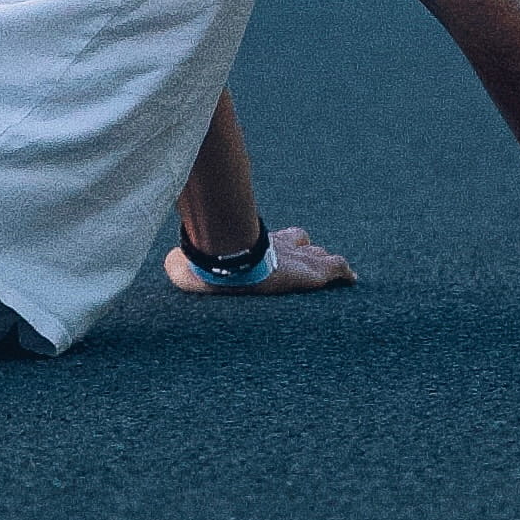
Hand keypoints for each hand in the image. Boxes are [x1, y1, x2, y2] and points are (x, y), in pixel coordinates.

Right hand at [166, 225, 357, 297]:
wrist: (229, 259)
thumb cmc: (210, 261)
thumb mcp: (190, 264)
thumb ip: (181, 264)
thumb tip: (168, 264)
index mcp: (260, 244)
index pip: (280, 238)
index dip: (285, 244)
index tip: (283, 250)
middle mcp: (283, 245)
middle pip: (303, 244)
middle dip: (306, 253)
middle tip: (308, 262)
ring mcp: (300, 256)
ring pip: (320, 257)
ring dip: (323, 264)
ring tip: (329, 274)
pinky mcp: (313, 271)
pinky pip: (336, 269)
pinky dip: (343, 273)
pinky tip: (352, 280)